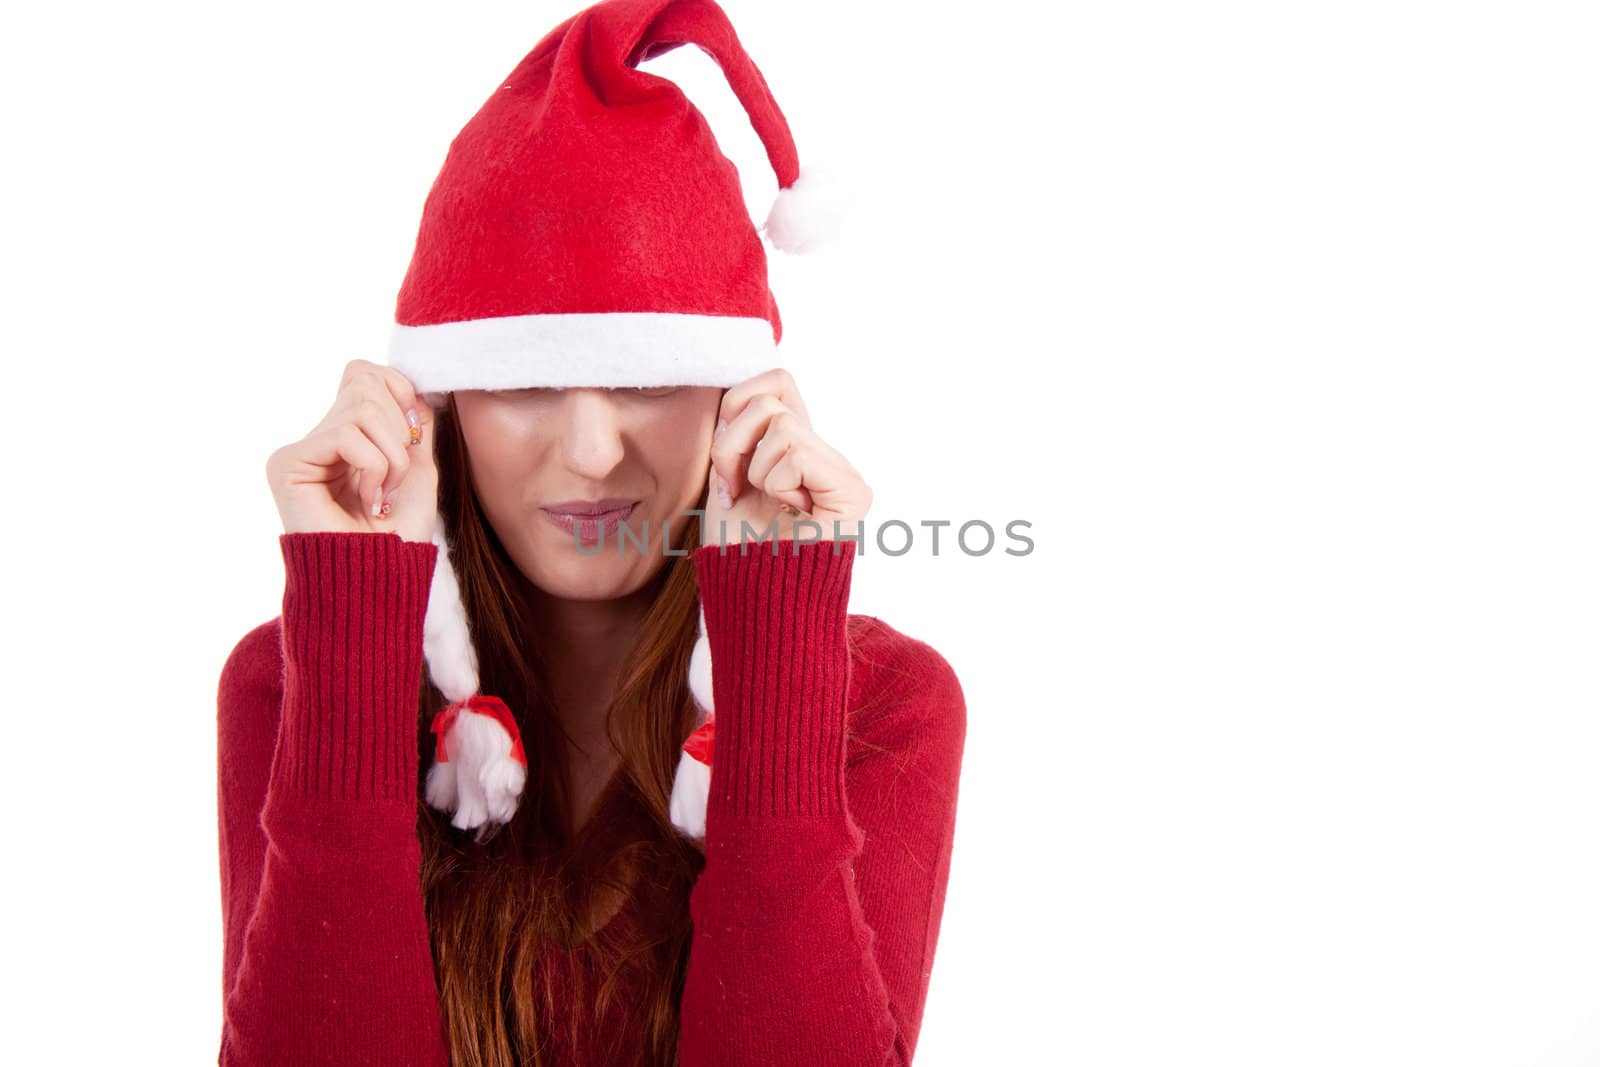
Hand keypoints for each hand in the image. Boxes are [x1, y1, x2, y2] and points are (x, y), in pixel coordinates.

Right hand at [266, 359, 439, 543]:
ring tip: (384, 494)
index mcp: (343, 436)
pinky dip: (375, 467)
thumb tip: (413, 384)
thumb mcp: (419, 468)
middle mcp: (315, 439)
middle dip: (400, 430)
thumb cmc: (399, 536)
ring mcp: (297, 450)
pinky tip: (369, 501)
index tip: (416, 436)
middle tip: (397, 480)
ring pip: (361, 406)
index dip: (399, 391)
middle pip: (365, 383)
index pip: (364, 373)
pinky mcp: (286, 464)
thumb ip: (413, 424)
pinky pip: (346, 434)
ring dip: (393, 455)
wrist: (380, 581)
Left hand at [702, 368, 871, 546]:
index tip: (724, 465)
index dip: (734, 410)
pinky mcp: (852, 489)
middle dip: (732, 443)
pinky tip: (787, 512)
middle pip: (770, 395)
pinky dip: (775, 483)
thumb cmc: (736, 547)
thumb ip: (740, 429)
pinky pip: (796, 451)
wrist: (754, 598)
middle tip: (734, 487)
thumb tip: (736, 389)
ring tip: (763, 503)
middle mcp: (824, 455)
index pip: (775, 382)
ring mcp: (841, 471)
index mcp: (796, 448)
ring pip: (780, 422)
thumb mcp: (726, 473)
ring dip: (752, 469)